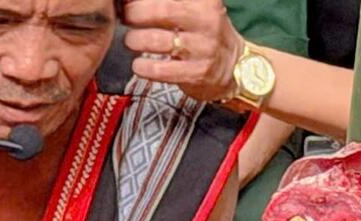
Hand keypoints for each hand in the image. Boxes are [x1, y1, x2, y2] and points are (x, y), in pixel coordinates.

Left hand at [122, 0, 245, 103]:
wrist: (234, 66)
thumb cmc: (204, 33)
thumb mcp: (195, 8)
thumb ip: (168, 3)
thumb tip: (129, 1)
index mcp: (204, 0)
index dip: (142, 0)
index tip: (127, 1)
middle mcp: (206, 20)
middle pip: (162, 10)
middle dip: (136, 13)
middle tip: (126, 17)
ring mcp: (203, 47)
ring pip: (157, 40)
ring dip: (135, 40)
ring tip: (131, 41)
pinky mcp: (197, 72)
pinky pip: (161, 70)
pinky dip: (143, 67)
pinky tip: (139, 65)